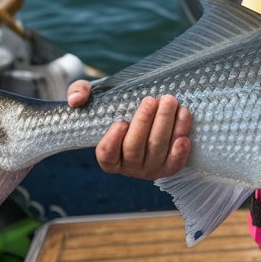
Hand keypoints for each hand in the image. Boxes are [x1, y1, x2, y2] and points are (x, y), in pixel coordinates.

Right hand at [66, 80, 191, 180]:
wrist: (146, 114)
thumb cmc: (117, 107)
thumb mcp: (96, 98)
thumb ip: (79, 92)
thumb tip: (76, 99)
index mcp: (108, 155)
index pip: (106, 154)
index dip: (112, 141)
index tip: (120, 122)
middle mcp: (128, 166)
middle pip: (135, 148)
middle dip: (145, 123)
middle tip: (152, 100)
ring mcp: (149, 169)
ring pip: (157, 150)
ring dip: (166, 126)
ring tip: (170, 102)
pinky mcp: (168, 168)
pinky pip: (175, 164)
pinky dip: (180, 151)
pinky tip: (184, 136)